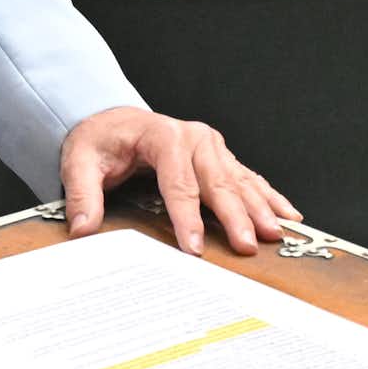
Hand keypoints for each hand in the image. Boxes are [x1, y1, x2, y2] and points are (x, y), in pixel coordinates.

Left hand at [58, 107, 296, 255]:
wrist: (112, 120)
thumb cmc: (99, 140)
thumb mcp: (79, 161)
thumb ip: (82, 194)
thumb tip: (82, 229)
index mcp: (161, 136)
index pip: (177, 182)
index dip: (186, 217)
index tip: (193, 247)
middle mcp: (193, 137)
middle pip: (216, 182)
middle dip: (234, 216)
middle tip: (247, 246)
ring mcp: (211, 146)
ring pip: (239, 181)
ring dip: (260, 209)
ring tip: (277, 235)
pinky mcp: (220, 157)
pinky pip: (249, 178)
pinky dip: (269, 197)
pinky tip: (288, 216)